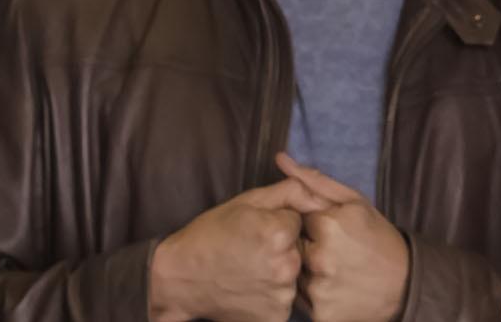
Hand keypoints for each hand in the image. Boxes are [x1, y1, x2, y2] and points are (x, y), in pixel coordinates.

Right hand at [149, 177, 333, 321]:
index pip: (300, 221)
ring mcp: (281, 296)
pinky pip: (285, 299)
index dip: (280, 223)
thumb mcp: (249, 201)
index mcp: (280, 233)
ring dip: (279, 271)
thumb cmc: (211, 235)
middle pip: (300, 249)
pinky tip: (251, 287)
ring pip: (294, 275)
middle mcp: (286, 266)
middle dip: (283, 247)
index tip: (257, 230)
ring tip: (249, 269)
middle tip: (252, 251)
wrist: (179, 278)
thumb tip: (321, 195)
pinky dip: (272, 294)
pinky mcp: (275, 317)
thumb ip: (292, 191)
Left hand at [276, 152, 409, 321]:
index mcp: (327, 225)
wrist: (405, 283)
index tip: (329, 231)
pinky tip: (334, 289)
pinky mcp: (319, 314)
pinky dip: (313, 296)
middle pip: (291, 248)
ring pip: (293, 276)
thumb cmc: (379, 238)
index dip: (309, 225)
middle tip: (334, 252)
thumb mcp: (355, 202)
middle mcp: (319, 258)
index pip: (294, 219)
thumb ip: (315, 181)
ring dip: (307, 272)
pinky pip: (301, 302)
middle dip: (306, 248)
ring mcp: (319, 289)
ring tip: (335, 270)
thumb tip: (280, 159)